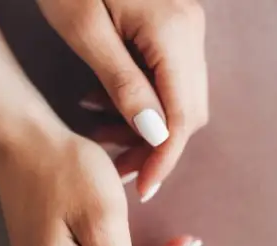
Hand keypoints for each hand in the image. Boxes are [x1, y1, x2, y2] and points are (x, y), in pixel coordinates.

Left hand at [38, 0, 207, 200]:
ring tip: (102, 135)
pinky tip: (106, 103)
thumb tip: (156, 134)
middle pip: (189, 110)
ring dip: (147, 126)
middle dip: (156, 146)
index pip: (183, 115)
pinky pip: (168, 78)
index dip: (165, 157)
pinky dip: (144, 101)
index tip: (144, 188)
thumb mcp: (86, 31)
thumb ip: (123, 84)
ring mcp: (186, 26)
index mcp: (173, 32)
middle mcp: (190, 30)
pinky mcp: (173, 26)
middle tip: (118, 167)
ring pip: (180, 97)